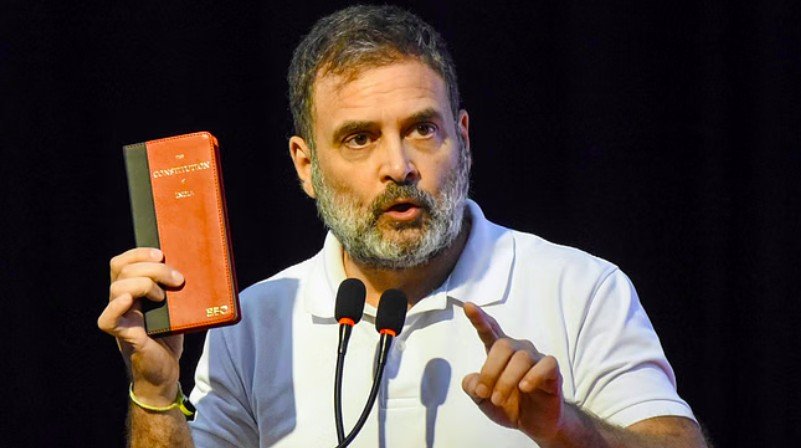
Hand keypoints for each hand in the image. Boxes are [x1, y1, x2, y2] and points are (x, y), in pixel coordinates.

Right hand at [98, 248, 184, 404]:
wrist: (167, 370)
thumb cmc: (171, 336)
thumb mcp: (176, 306)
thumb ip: (175, 287)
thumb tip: (195, 264)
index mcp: (132, 290)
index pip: (123, 262)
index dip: (138, 253)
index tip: (161, 254)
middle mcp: (122, 301)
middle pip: (123, 270)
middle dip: (152, 268)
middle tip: (177, 279)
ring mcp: (121, 317)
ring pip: (118, 288)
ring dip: (144, 284)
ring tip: (164, 296)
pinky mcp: (124, 335)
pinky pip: (108, 318)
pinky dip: (116, 306)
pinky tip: (128, 300)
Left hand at [461, 302, 564, 442]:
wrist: (535, 424)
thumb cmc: (509, 406)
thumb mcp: (483, 400)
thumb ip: (474, 388)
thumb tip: (473, 381)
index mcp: (499, 353)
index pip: (489, 330)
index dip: (479, 318)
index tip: (468, 306)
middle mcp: (518, 350)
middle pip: (502, 345)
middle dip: (490, 370)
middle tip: (484, 393)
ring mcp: (536, 358)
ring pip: (520, 358)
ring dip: (506, 381)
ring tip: (498, 399)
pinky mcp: (552, 371)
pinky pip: (545, 365)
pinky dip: (533, 376)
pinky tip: (524, 388)